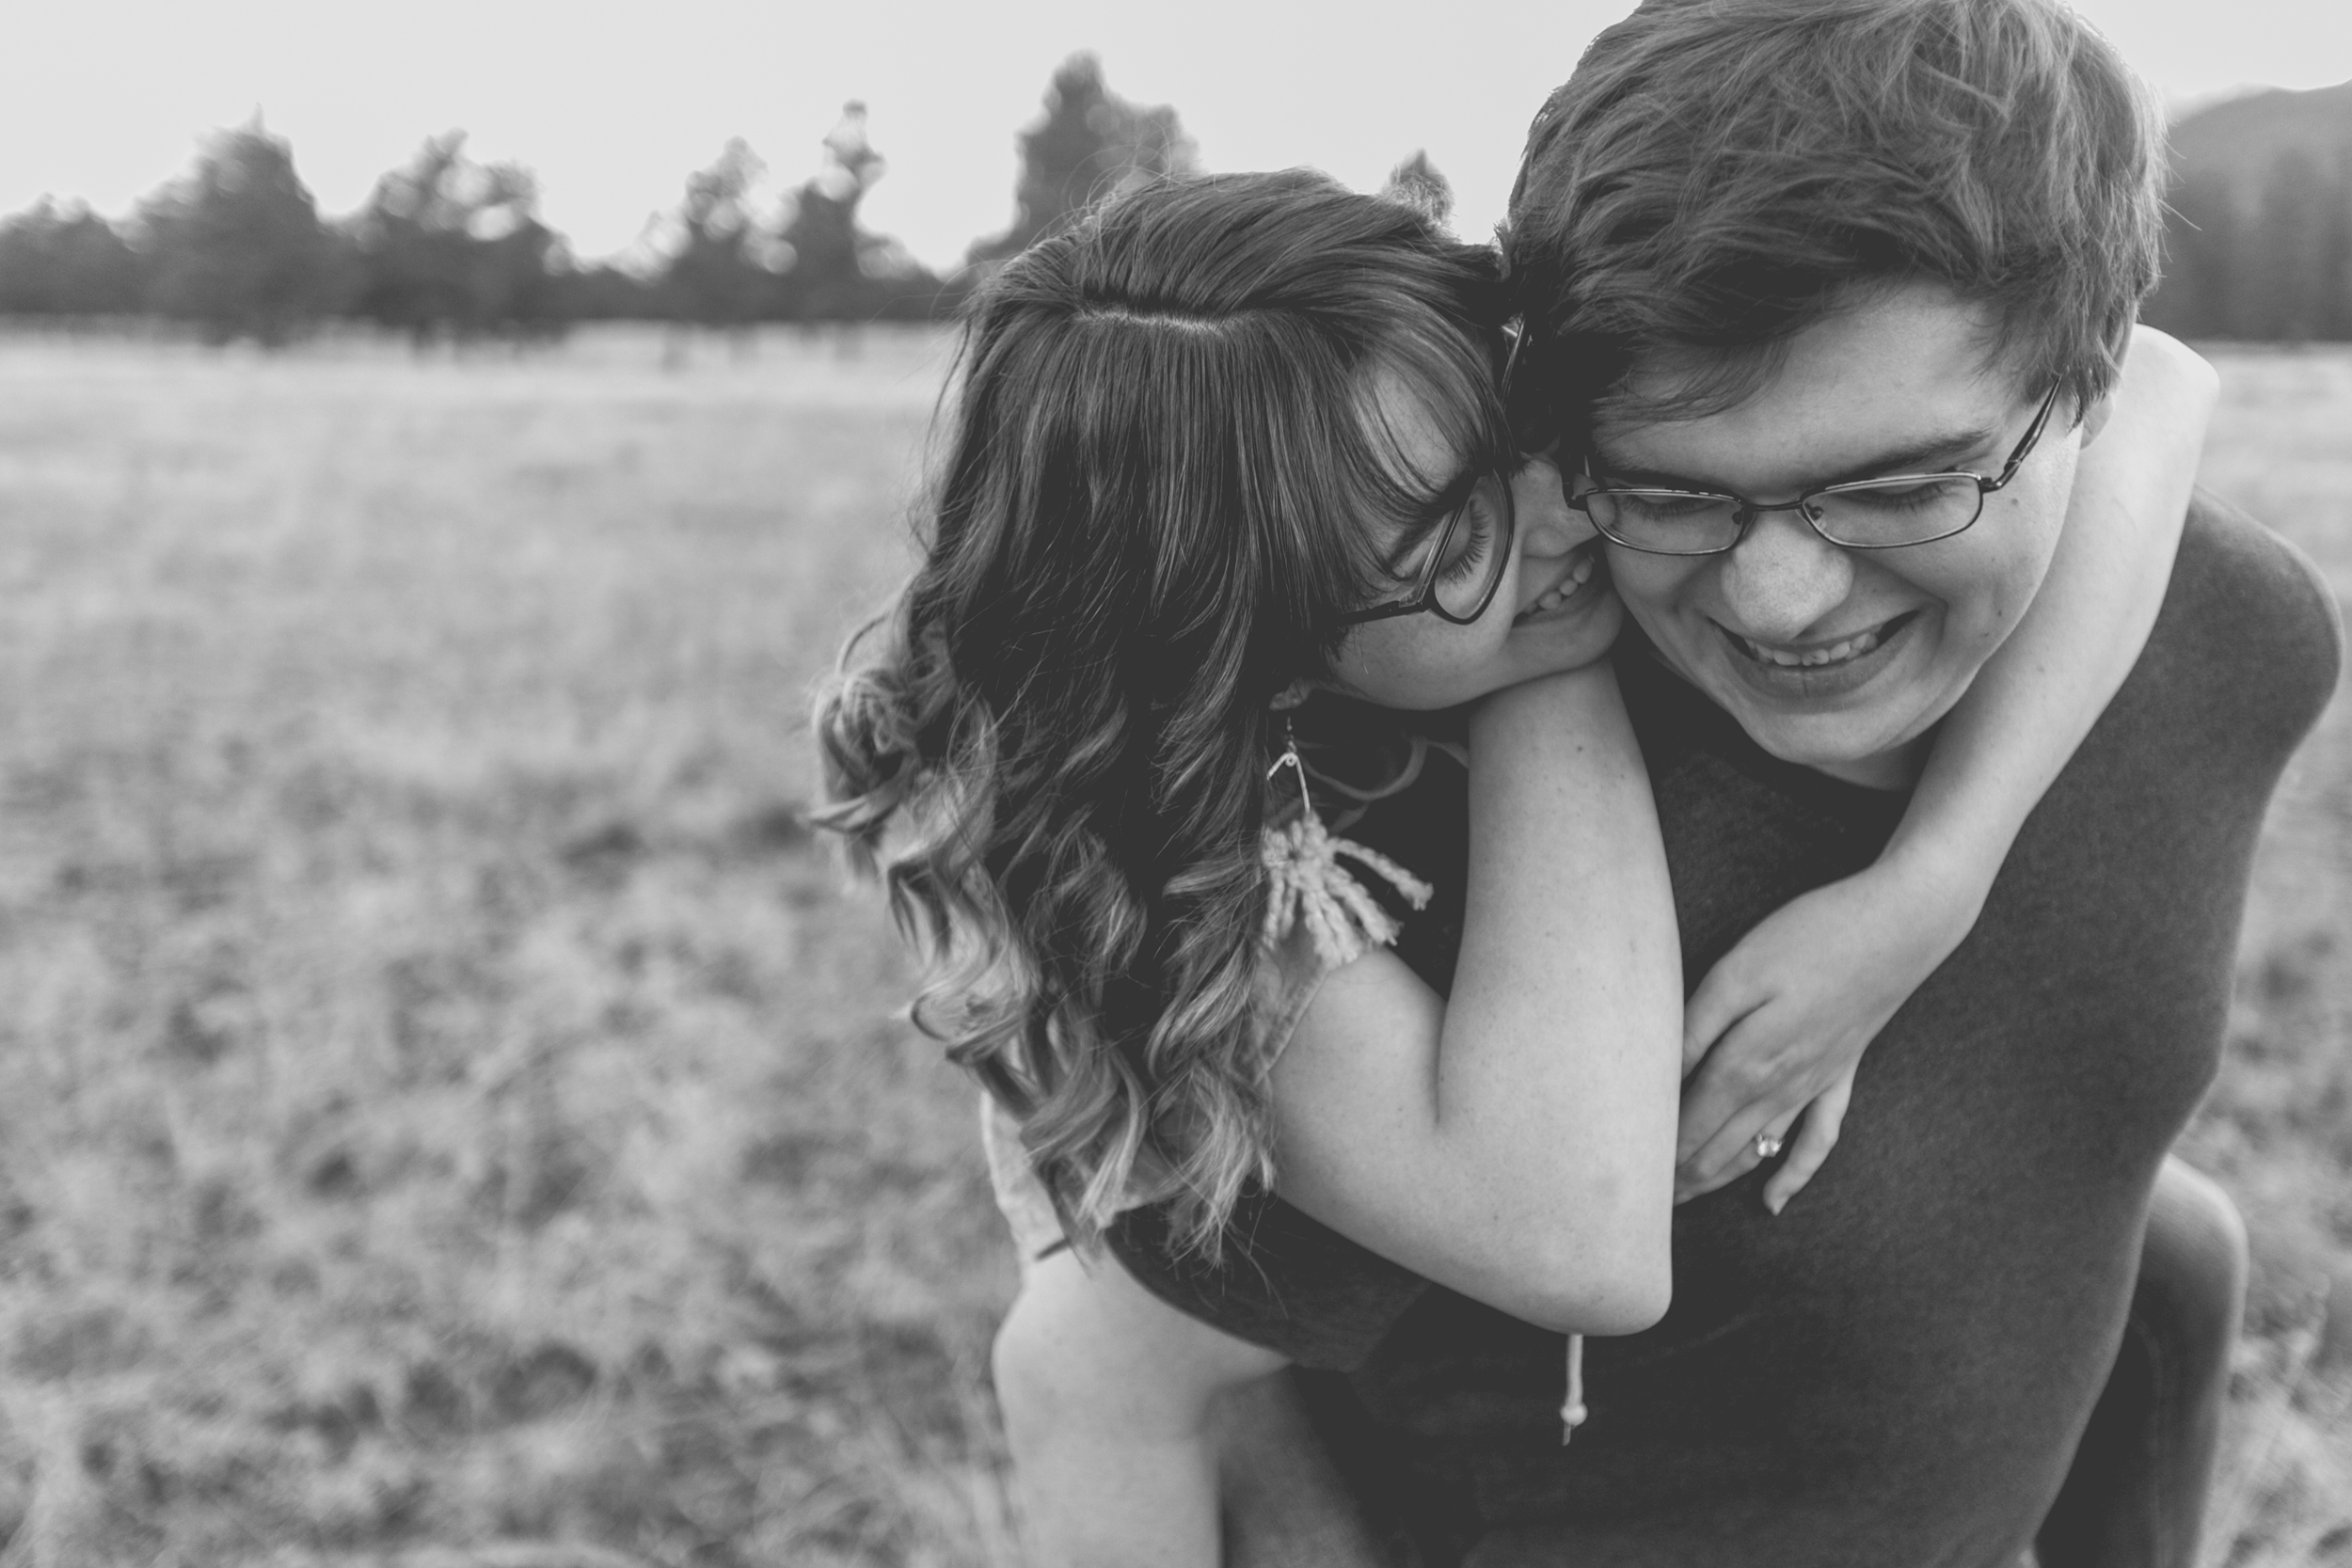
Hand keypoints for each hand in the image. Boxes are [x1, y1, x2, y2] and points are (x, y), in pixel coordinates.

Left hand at [1674, 862, 1970, 1210]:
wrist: (1901, 925)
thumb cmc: (1811, 937)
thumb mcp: (1738, 972)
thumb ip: (1697, 1028)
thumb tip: (1661, 1077)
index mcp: (1746, 1060)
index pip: (1688, 1125)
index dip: (1656, 1155)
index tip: (1627, 1178)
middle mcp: (1780, 1086)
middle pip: (1717, 1146)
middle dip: (1678, 1176)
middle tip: (1641, 1203)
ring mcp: (1815, 1085)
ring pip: (1757, 1149)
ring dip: (1718, 1178)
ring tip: (1683, 1201)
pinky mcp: (1841, 1074)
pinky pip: (1818, 1140)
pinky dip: (1794, 1175)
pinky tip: (1773, 1202)